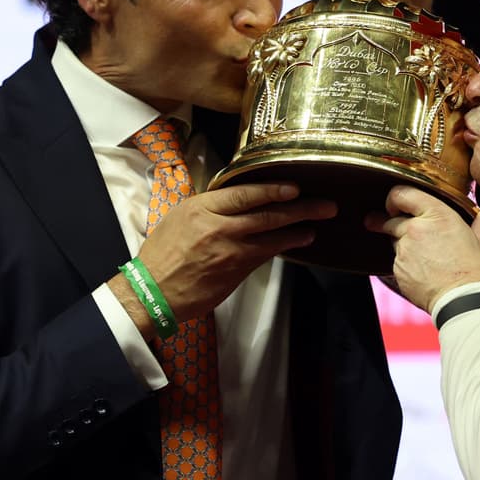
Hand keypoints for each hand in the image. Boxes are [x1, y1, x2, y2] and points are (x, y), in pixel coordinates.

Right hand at [123, 183, 335, 330]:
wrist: (153, 292)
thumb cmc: (163, 253)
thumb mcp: (179, 217)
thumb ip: (209, 207)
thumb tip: (237, 198)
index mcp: (202, 208)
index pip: (244, 194)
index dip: (273, 190)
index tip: (295, 187)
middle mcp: (218, 227)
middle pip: (266, 214)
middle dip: (300, 208)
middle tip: (326, 205)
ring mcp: (229, 251)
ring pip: (271, 237)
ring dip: (298, 230)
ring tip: (316, 225)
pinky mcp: (235, 272)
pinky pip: (264, 256)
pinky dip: (283, 247)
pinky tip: (297, 242)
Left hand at [370, 186, 479, 312]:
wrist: (465, 303)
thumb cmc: (476, 272)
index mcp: (437, 215)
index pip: (402, 194)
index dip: (395, 198)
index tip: (394, 205)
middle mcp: (416, 229)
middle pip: (392, 220)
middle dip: (392, 223)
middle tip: (397, 229)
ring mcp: (404, 251)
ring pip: (395, 242)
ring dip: (404, 246)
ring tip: (426, 258)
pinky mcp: (399, 271)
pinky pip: (397, 263)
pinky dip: (406, 265)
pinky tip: (424, 272)